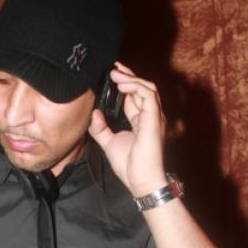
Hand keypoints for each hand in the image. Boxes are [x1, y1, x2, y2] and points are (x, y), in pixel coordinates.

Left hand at [89, 62, 167, 195]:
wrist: (140, 180)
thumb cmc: (129, 166)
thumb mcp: (109, 143)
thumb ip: (100, 129)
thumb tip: (94, 113)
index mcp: (140, 120)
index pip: (134, 96)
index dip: (124, 84)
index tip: (111, 74)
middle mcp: (150, 115)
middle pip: (142, 88)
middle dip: (128, 75)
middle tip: (113, 67)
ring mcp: (154, 116)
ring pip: (147, 87)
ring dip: (130, 78)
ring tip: (115, 73)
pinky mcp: (154, 119)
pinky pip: (148, 95)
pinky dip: (135, 87)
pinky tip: (122, 84)